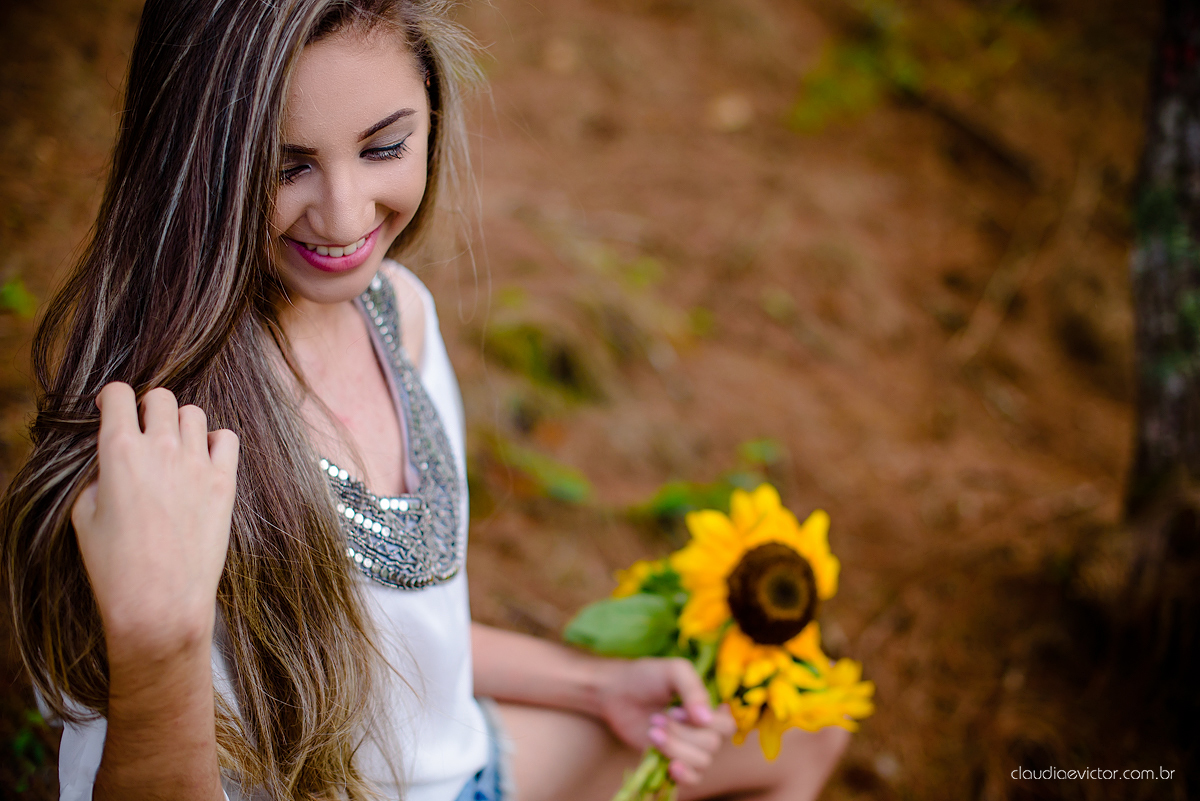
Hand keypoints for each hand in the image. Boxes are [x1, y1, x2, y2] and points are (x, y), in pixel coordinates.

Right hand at [71, 383, 238, 663]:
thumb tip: (110, 459)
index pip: (118, 394)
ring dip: (180, 423)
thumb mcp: (84, 515)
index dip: (111, 398)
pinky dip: (214, 441)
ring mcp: (198, 464)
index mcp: (120, 452)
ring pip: (194, 413)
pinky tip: (203, 458)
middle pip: (160, 396)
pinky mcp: (225, 483)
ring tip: (173, 447)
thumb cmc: (115, 566)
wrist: (160, 603)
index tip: (111, 410)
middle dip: (147, 407)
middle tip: (143, 430)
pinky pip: (227, 438)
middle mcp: (162, 449)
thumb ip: (97, 475)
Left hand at [595, 657, 736, 784]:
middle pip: (712, 745)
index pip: (727, 726)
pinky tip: (670, 765)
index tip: (677, 710)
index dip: (707, 722)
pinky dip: (684, 775)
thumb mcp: (673, 671)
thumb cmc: (647, 677)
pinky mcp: (672, 762)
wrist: (616, 693)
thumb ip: (693, 689)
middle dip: (682, 732)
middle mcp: (703, 730)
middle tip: (657, 717)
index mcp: (709, 708)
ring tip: (653, 731)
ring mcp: (688, 749)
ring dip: (675, 747)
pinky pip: (692, 779)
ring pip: (701, 763)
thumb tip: (706, 719)